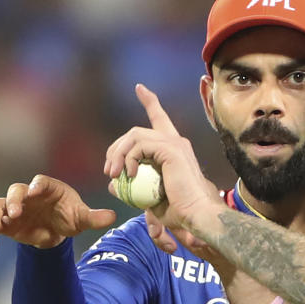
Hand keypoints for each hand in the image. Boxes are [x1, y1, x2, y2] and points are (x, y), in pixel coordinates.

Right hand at [0, 174, 116, 250]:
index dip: (35, 185)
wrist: (57, 230)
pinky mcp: (6, 223)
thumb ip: (94, 217)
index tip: (33, 192)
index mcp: (47, 188)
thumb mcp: (82, 218)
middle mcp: (28, 195)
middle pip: (15, 190)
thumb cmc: (69, 216)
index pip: (40, 182)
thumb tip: (113, 216)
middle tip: (15, 212)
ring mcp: (14, 208)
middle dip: (13, 200)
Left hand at [103, 84, 222, 249]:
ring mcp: (174, 143)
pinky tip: (128, 174)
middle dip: (116, 148)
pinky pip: (139, 145)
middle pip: (136, 131)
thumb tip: (113, 182)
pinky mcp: (171, 148)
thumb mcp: (148, 198)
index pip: (160, 118)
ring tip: (113, 174)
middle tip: (108, 170)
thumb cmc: (179, 211)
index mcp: (174, 149)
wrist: (196, 215)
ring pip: (134, 135)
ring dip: (117, 154)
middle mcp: (176, 141)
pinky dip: (128, 159)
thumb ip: (131, 187)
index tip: (140, 88)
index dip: (150, 101)